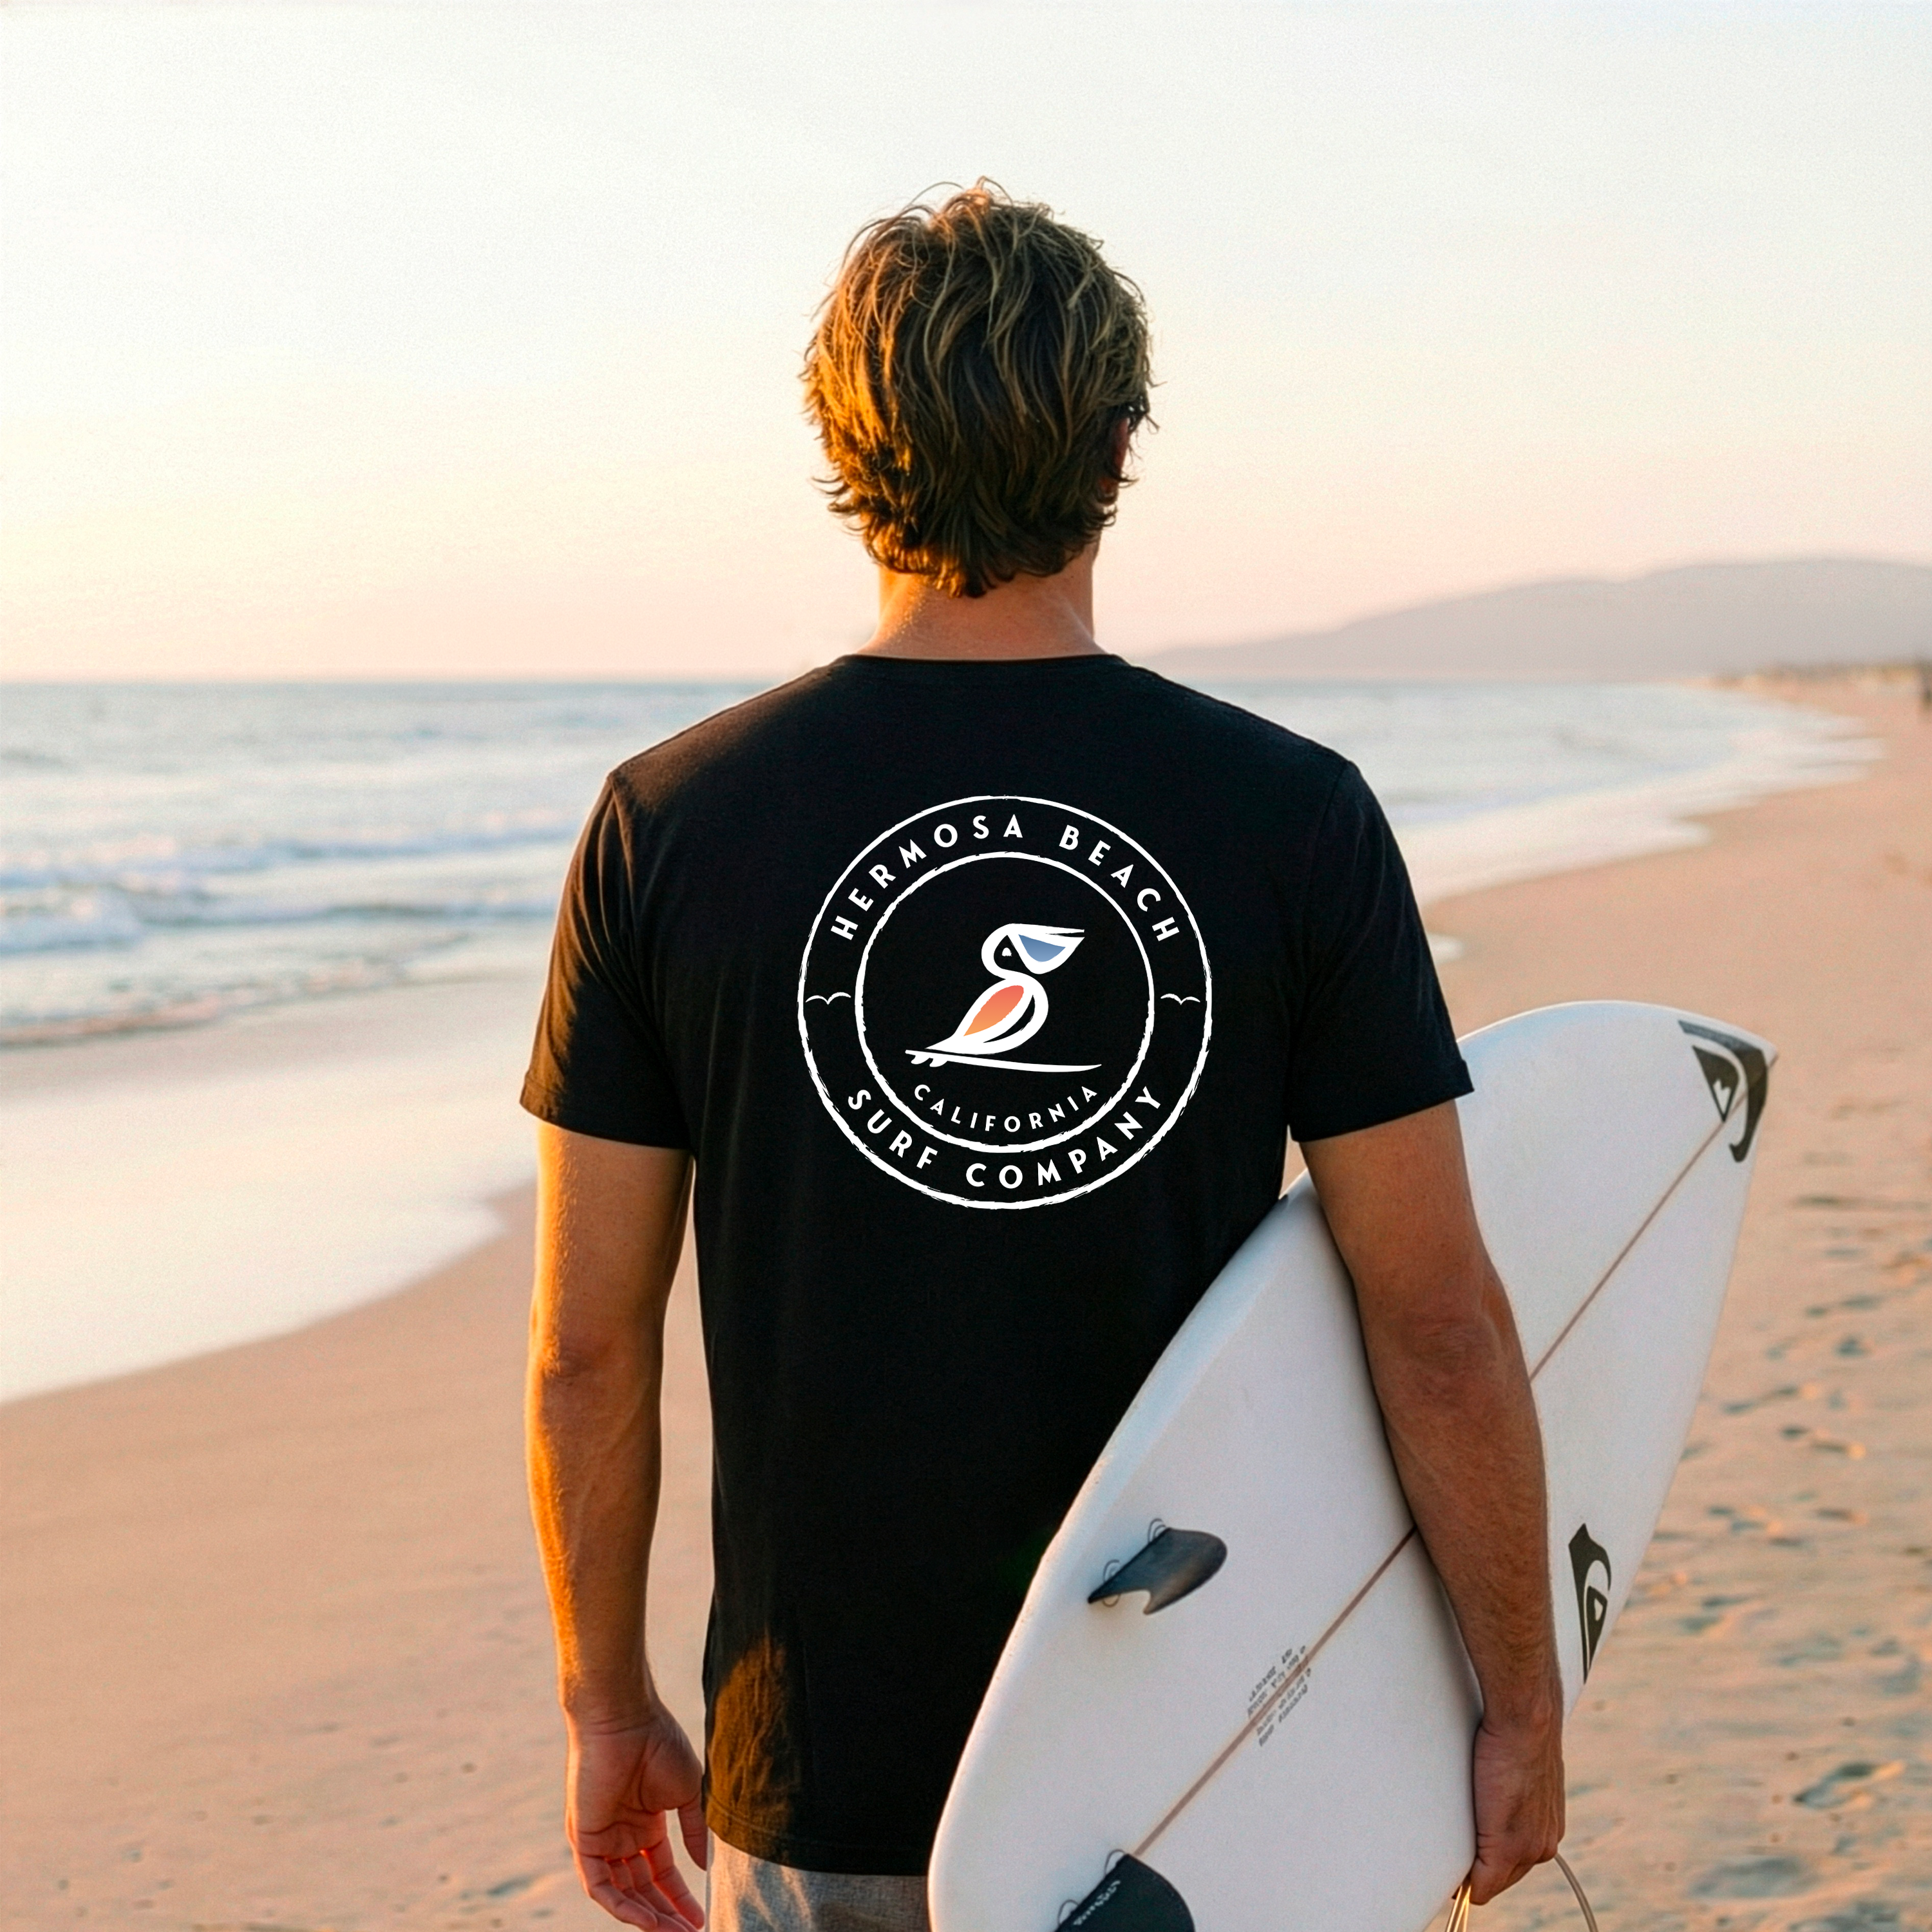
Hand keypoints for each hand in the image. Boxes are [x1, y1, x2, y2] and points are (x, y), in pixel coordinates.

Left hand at [566, 1708, 709, 1928]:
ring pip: (621, 1893)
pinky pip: (599, 1886)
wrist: (626, 1719)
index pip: (661, 1871)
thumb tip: (704, 1864)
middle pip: (642, 1888)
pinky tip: (647, 1920)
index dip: (679, 1895)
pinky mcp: (584, 1841)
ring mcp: (601, 1840)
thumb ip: (694, 1829)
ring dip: (646, 1917)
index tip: (700, 1916)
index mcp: (644, 1822)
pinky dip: (621, 1906)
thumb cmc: (658, 1743)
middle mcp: (621, 1835)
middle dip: (666, 1914)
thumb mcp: (686, 1791)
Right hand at [1467, 1708, 1563, 1902]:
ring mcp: (1527, 1848)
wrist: (1526, 1724)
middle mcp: (1543, 1844)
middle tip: (1458, 1853)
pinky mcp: (1506, 1846)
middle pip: (1505, 1878)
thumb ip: (1515, 1796)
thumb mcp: (1524, 1773)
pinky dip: (1464, 1882)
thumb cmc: (1519, 1737)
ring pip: (1492, 1882)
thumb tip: (1495, 1799)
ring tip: (1453, 1850)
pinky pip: (1480, 1884)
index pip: (1516, 1864)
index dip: (1490, 1863)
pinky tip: (1451, 1872)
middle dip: (1480, 1870)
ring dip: (1472, 1872)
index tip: (1471, 1853)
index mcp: (1547, 1828)